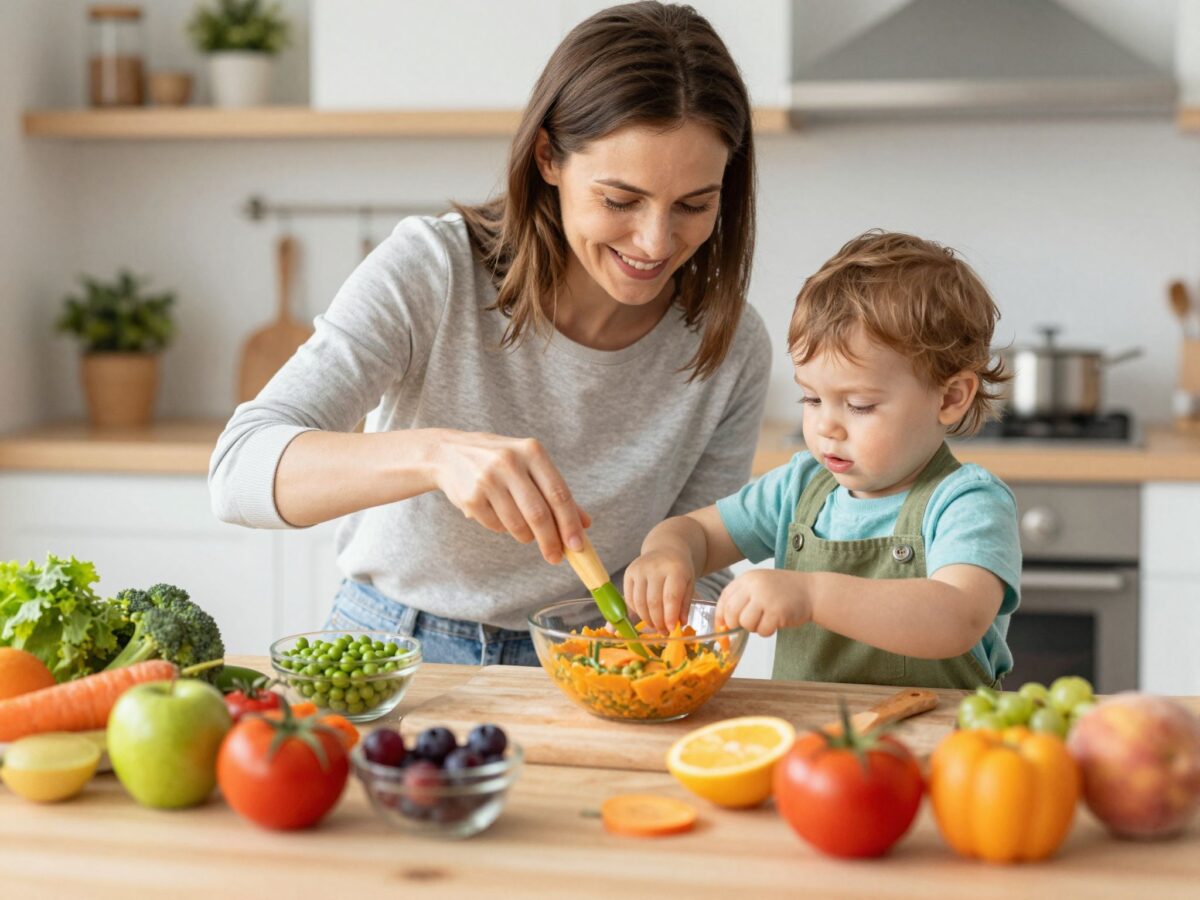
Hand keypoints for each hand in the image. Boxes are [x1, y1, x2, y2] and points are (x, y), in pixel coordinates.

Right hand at [432, 431, 589, 563]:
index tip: (577, 546)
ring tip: (525, 531)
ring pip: (517, 524)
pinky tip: (499, 515)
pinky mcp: (470, 497)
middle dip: (550, 541)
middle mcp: (510, 462)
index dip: (570, 523)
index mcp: (532, 451)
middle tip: (556, 557)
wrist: (448, 453)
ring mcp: (487, 479)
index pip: (558, 493)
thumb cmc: (499, 461)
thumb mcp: (529, 465)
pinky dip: (503, 528)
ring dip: (526, 536)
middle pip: (539, 513)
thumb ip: (556, 492)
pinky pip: (496, 526)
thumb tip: (585, 524)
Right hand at [624, 548, 695, 632]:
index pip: (670, 597)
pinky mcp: (629, 573)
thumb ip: (685, 603)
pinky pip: (630, 598)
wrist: (666, 548)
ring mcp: (639, 569)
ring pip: (639, 602)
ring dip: (647, 619)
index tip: (671, 629)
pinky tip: (646, 615)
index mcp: (675, 569)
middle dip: (658, 621)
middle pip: (653, 602)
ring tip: (656, 626)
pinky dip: (637, 611)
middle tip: (663, 631)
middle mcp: (655, 567)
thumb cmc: (680, 569)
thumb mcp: (689, 583)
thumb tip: (680, 623)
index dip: (670, 616)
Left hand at [716, 570, 811, 636]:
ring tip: (766, 620)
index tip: (723, 626)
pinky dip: (767, 632)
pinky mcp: (776, 612)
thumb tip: (722, 622)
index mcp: (747, 578)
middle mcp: (753, 586)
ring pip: (745, 623)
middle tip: (749, 624)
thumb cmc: (784, 591)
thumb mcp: (759, 585)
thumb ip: (742, 598)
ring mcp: (765, 598)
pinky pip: (761, 631)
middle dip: (736, 624)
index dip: (720, 616)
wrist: (812, 591)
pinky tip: (776, 623)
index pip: (724, 599)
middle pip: (731, 612)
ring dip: (754, 628)